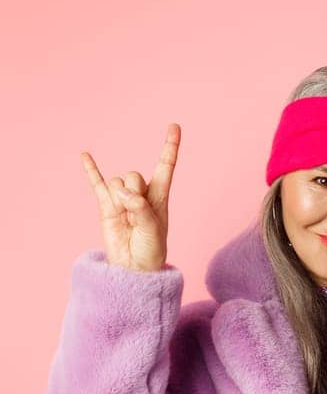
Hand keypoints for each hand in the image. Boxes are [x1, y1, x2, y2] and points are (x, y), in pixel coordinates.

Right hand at [83, 123, 180, 272]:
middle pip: (134, 174)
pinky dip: (91, 170)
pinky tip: (85, 155)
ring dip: (119, 195)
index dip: (170, 147)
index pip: (166, 166)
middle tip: (134, 210)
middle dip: (133, 190)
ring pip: (117, 181)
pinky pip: (97, 183)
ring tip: (124, 215)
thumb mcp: (153, 230)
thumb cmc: (151, 250)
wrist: (133, 266)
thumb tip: (125, 194)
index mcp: (160, 197)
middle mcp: (141, 193)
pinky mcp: (106, 205)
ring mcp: (122, 198)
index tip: (174, 126)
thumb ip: (141, 209)